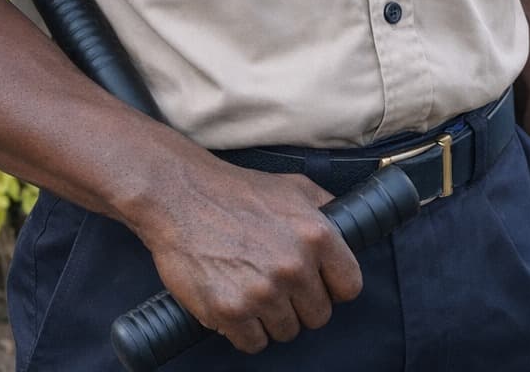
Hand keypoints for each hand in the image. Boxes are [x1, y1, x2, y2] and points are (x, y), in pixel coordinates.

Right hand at [135, 156, 363, 353]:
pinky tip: (234, 301)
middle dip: (299, 303)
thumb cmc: (236, 190)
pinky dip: (244, 330)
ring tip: (251, 287)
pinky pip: (253, 343)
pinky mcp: (231, 312)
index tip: (317, 282)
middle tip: (276, 282)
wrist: (179, 195)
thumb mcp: (292, 187)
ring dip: (271, 317)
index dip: (332, 286)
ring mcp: (263, 292)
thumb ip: (325, 208)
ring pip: (287, 332)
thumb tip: (347, 224)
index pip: (350, 286)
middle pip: (318, 316)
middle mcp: (294, 266)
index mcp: (316, 234)